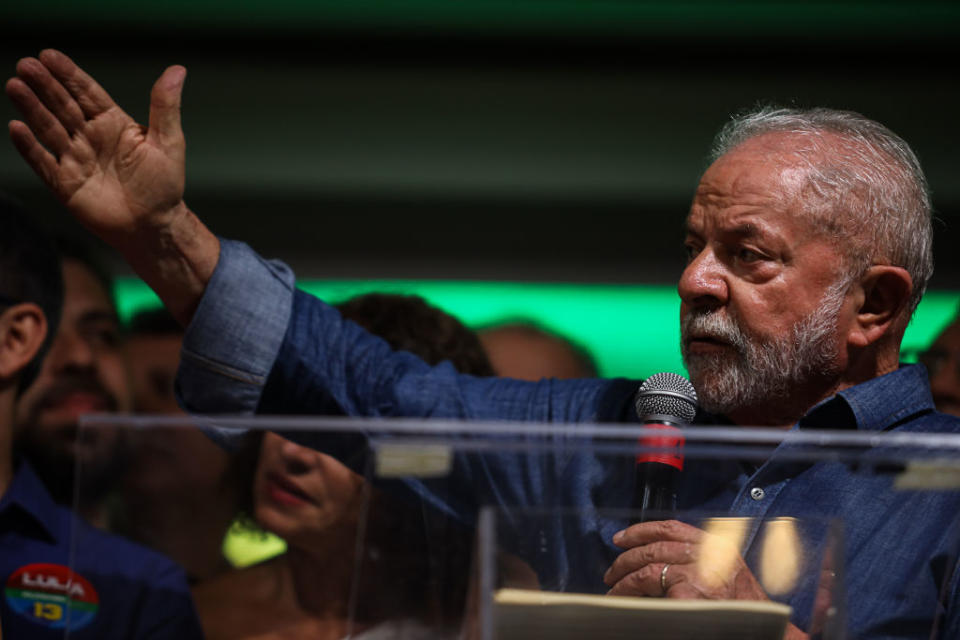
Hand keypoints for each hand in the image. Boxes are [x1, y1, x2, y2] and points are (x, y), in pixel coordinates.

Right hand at [5, 50, 217, 324]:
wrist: (154, 226)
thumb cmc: (164, 186)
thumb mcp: (169, 142)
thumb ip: (166, 106)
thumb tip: (178, 69)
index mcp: (113, 124)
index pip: (87, 93)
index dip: (69, 75)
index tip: (49, 55)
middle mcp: (91, 137)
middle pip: (63, 106)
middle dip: (45, 86)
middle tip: (26, 65)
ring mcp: (76, 159)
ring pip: (49, 128)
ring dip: (32, 108)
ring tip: (15, 86)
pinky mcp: (65, 183)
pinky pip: (44, 161)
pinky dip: (30, 146)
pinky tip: (17, 128)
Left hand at [605, 520, 810, 639]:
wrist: (766, 629)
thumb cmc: (745, 607)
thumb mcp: (726, 572)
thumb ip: (699, 560)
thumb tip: (659, 560)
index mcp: (716, 546)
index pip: (672, 528)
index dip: (643, 530)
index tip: (622, 537)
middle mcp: (707, 554)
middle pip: (656, 547)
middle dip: (627, 557)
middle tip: (611, 570)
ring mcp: (698, 574)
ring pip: (649, 567)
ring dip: (625, 579)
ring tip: (613, 589)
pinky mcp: (689, 594)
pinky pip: (651, 590)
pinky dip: (632, 593)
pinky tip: (624, 601)